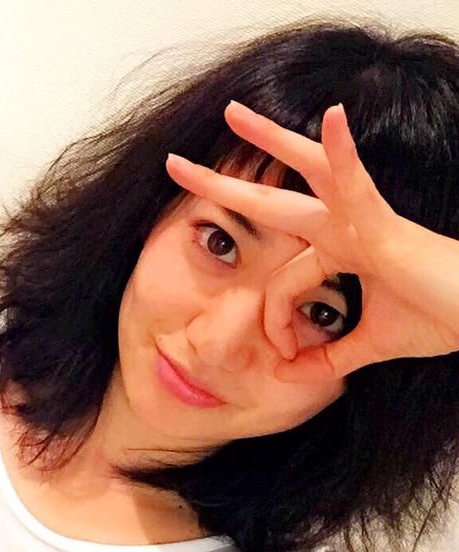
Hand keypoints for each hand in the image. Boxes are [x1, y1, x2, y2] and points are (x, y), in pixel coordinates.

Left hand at [164, 100, 458, 382]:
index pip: (281, 283)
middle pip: (276, 198)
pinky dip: (344, 153)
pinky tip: (331, 117)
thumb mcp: (369, 345)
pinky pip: (358, 184)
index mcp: (342, 253)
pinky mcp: (384, 226)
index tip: (285, 358)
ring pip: (308, 172)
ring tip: (233, 114)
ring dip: (270, 140)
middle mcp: (346, 228)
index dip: (275, 322)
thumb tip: (291, 376)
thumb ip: (330, 358)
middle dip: (228, 182)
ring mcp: (363, 221)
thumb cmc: (441, 319)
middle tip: (179, 164)